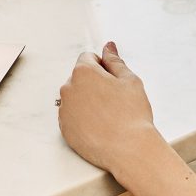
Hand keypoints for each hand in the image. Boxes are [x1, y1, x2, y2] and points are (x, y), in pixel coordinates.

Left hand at [57, 41, 161, 176]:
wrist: (128, 149)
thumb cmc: (132, 113)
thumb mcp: (130, 80)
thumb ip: (115, 61)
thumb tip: (108, 46)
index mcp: (83, 72)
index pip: (87, 58)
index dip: (103, 67)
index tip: (114, 82)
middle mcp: (68, 89)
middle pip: (79, 78)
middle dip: (94, 84)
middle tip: (114, 100)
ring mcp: (64, 110)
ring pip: (75, 98)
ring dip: (87, 101)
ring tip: (108, 116)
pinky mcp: (64, 129)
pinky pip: (72, 117)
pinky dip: (83, 119)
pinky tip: (99, 127)